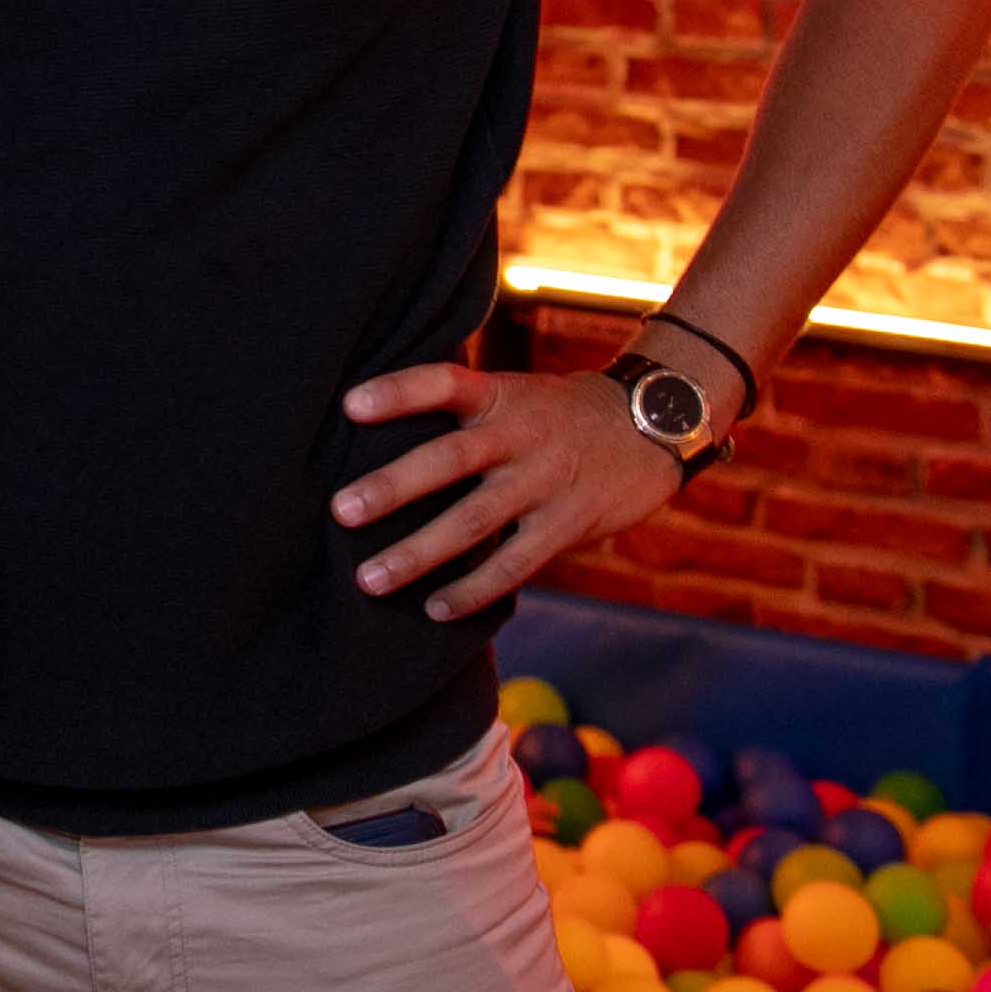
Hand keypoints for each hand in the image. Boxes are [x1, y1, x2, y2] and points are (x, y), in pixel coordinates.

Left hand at [331, 364, 687, 622]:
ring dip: (418, 553)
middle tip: (341, 510)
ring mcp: (544, 481)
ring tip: (368, 579)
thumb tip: (367, 421)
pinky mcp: (567, 523)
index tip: (349, 405)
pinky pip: (514, 564)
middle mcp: (519, 435)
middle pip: (450, 459)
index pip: (444, 383)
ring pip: (474, 520)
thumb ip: (460, 408)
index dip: (398, 392)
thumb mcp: (513, 392)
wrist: (649, 427)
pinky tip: (434, 609)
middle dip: (393, 486)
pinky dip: (473, 590)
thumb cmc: (556, 412)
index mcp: (499, 396)